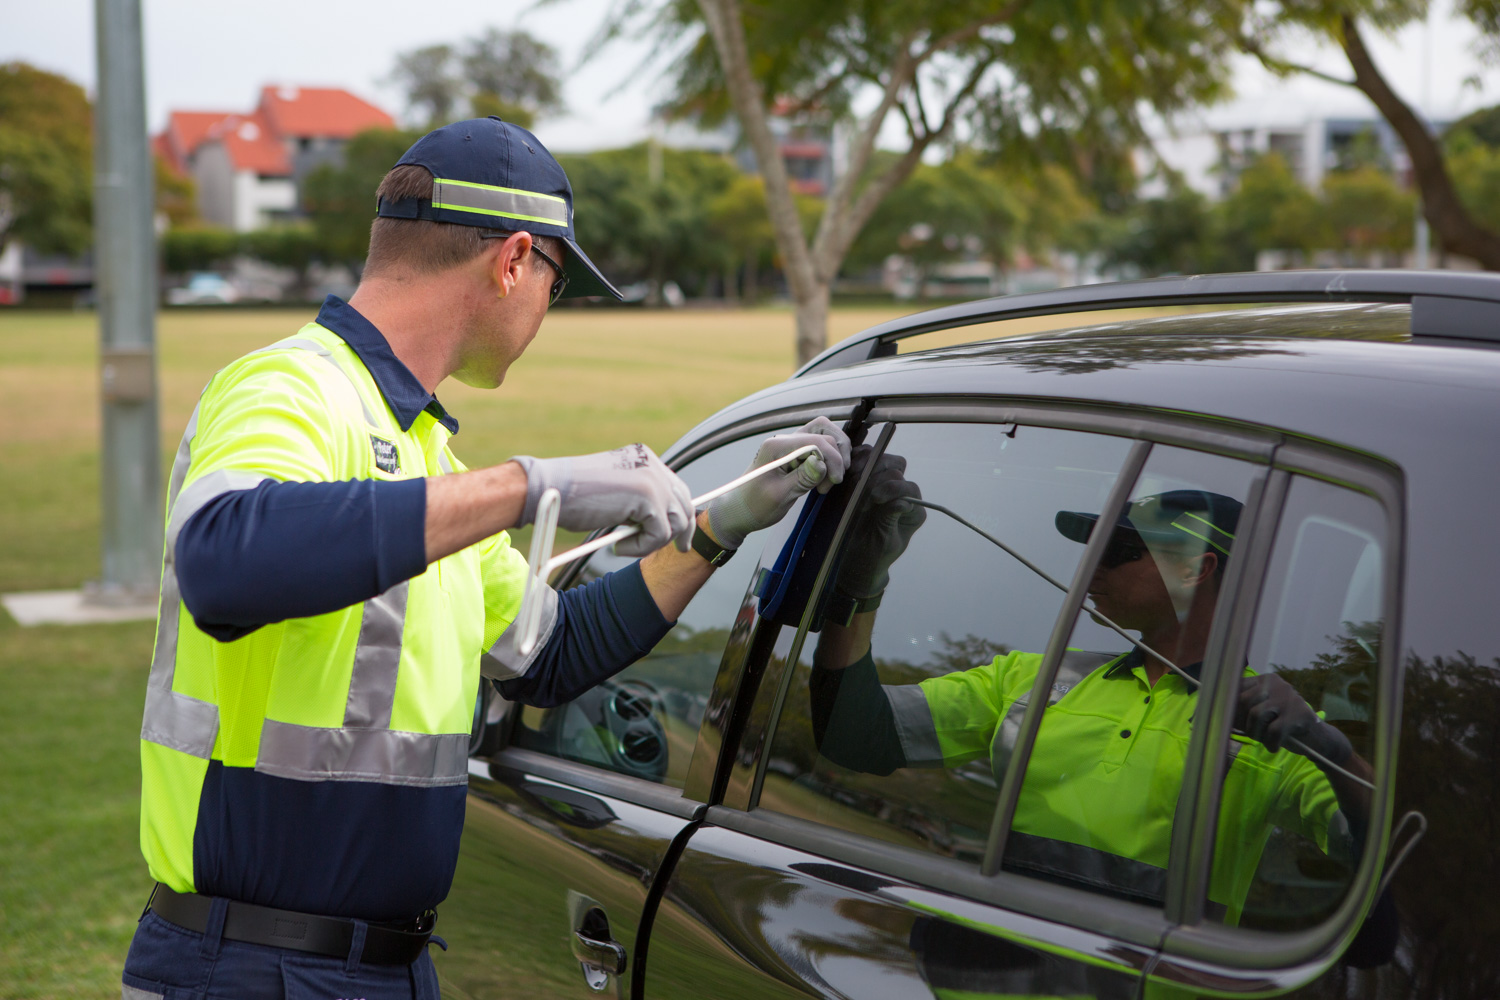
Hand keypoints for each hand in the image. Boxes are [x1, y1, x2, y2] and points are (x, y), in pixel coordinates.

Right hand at [512, 444, 694, 556]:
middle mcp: (652, 464)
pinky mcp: (648, 497)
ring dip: (652, 541)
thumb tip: (659, 522)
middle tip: (679, 549)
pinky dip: (641, 547)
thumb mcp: (612, 493)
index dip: (679, 513)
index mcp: (644, 459)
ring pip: (676, 522)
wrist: (548, 489)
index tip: (679, 535)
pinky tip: (618, 546)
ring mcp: (652, 479)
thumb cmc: (568, 496)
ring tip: (624, 545)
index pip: (676, 488)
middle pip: (684, 503)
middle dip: (682, 531)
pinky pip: (660, 534)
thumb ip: (637, 500)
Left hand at [705, 416, 851, 549]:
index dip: (832, 459)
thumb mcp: (779, 496)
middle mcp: (784, 441)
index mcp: (776, 447)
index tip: (834, 481)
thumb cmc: (754, 506)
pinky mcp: (795, 455)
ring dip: (834, 455)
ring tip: (828, 480)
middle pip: (824, 431)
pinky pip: (819, 447)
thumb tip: (822, 463)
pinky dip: (828, 460)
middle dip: (835, 456)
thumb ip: (801, 478)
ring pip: (823, 435)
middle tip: (832, 481)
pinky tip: (822, 480)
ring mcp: (790, 446)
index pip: (816, 441)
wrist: (740, 511)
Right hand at [834, 449, 925, 598]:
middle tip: (859, 486)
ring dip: (863, 466)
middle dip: (877, 474)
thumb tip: (901, 502)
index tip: (875, 498)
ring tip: (849, 478)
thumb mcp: (885, 543)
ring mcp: (881, 483)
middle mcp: (899, 493)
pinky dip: (853, 461)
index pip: (909, 487)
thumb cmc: (873, 555)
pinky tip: (844, 471)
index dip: (893, 488)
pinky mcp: (864, 478)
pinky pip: (861, 460)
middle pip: (895, 467)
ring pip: (878, 459)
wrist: (854, 560)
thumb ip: (892, 521)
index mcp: (912, 509)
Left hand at [1237, 673, 1352, 764]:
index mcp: (1266, 680)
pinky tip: (1274, 747)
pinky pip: (1273, 730)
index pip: (1238, 686)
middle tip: (1252, 734)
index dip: (1229, 706)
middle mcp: (1277, 684)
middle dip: (1243, 721)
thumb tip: (1219, 715)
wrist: (1317, 738)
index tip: (1229, 721)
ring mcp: (1289, 698)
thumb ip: (1243, 711)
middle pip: (1244, 700)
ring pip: (1256, 714)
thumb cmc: (1283, 725)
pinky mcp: (1298, 715)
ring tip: (1264, 740)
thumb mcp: (1263, 713)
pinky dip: (1270, 743)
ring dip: (1256, 733)